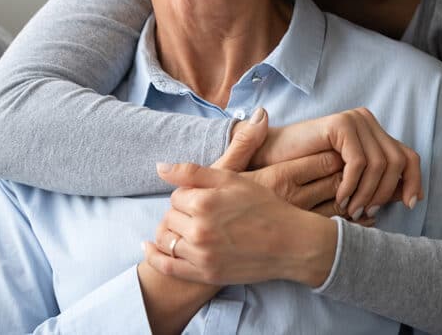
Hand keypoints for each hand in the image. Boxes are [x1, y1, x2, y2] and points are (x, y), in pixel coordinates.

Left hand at [143, 163, 337, 286]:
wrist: (291, 243)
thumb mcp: (233, 180)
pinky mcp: (205, 273)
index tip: (205, 198)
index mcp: (205, 202)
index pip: (176, 195)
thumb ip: (193, 172)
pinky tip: (150, 248)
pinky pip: (167, 266)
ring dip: (170, 231)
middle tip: (201, 214)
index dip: (188, 195)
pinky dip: (154, 256)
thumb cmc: (265, 207)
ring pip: (166, 238)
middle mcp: (199, 229)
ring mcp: (201, 254)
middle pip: (169, 216)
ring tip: (185, 228)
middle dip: (180, 213)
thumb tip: (159, 167)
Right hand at [246, 107, 422, 219]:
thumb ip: (378, 185)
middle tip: (367, 213)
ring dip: (368, 192)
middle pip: (399, 160)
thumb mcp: (350, 182)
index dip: (414, 180)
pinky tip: (341, 198)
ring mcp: (355, 119)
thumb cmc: (307, 174)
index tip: (410, 205)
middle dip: (386, 193)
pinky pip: (359, 161)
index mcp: (373, 133)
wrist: (271, 158)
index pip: (409, 156)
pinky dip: (353, 184)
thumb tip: (413, 197)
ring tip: (352, 209)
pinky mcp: (341, 123)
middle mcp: (367, 121)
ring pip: (381, 163)